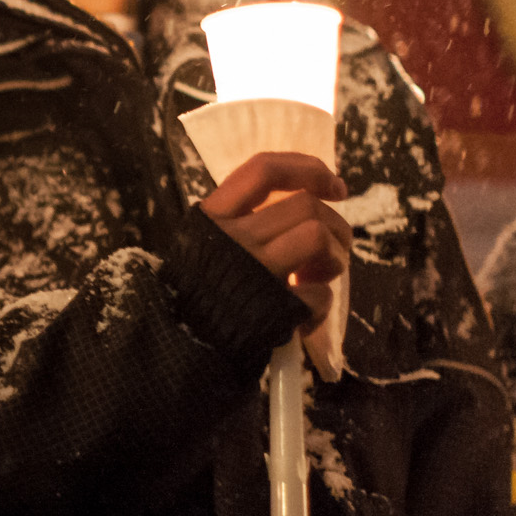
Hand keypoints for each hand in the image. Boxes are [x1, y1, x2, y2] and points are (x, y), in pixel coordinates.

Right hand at [199, 152, 351, 330]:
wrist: (179, 345)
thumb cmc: (198, 292)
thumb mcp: (205, 243)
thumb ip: (241, 221)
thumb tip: (303, 205)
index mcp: (215, 216)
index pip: (264, 170)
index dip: (308, 169)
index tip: (335, 187)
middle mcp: (234, 236)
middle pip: (305, 205)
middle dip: (335, 224)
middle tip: (333, 248)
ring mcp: (256, 270)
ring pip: (317, 236)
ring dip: (335, 258)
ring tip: (321, 277)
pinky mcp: (275, 306)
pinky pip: (319, 293)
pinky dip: (322, 304)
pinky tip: (306, 316)